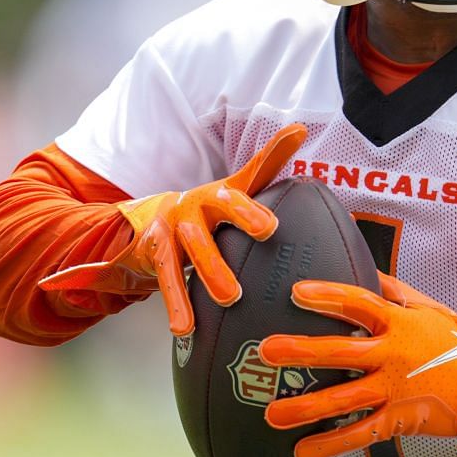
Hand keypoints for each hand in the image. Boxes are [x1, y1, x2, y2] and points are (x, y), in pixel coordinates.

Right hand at [38, 123, 306, 335]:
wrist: (155, 220)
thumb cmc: (212, 207)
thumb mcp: (237, 184)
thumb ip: (268, 161)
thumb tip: (300, 127)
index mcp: (217, 193)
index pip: (237, 193)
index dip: (250, 207)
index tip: (270, 227)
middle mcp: (191, 209)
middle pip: (208, 224)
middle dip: (231, 235)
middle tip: (260, 243)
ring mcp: (171, 234)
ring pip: (184, 257)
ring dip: (204, 277)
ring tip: (227, 300)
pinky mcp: (155, 257)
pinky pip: (166, 283)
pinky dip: (176, 306)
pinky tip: (185, 329)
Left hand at [259, 275, 456, 456]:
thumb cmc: (455, 341)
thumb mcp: (426, 306)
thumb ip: (391, 289)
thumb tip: (362, 266)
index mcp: (399, 324)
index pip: (359, 303)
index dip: (329, 297)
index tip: (297, 293)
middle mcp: (393, 357)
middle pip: (342, 352)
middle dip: (303, 351)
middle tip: (268, 350)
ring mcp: (393, 391)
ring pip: (344, 400)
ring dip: (306, 407)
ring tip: (273, 413)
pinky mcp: (396, 420)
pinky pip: (358, 435)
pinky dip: (330, 445)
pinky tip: (302, 452)